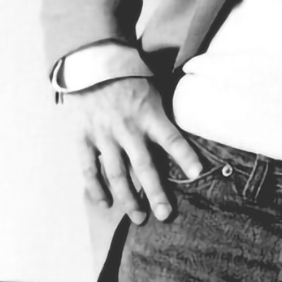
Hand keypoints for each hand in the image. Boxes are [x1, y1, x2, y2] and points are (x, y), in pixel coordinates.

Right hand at [65, 74, 201, 224]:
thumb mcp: (154, 89)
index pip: (171, 139)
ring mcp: (104, 134)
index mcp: (149, 114)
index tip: (197, 173)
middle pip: (143, 166)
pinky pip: (88, 168)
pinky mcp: (84, 137)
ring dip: (128, 198)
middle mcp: (127, 128)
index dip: (185, 156)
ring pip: (116, 173)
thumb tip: (185, 135)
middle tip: (164, 214)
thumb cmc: (129, 78)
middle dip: (155, 193)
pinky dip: (95, 187)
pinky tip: (104, 203)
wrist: (91, 64)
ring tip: (138, 217)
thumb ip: (163, 115)